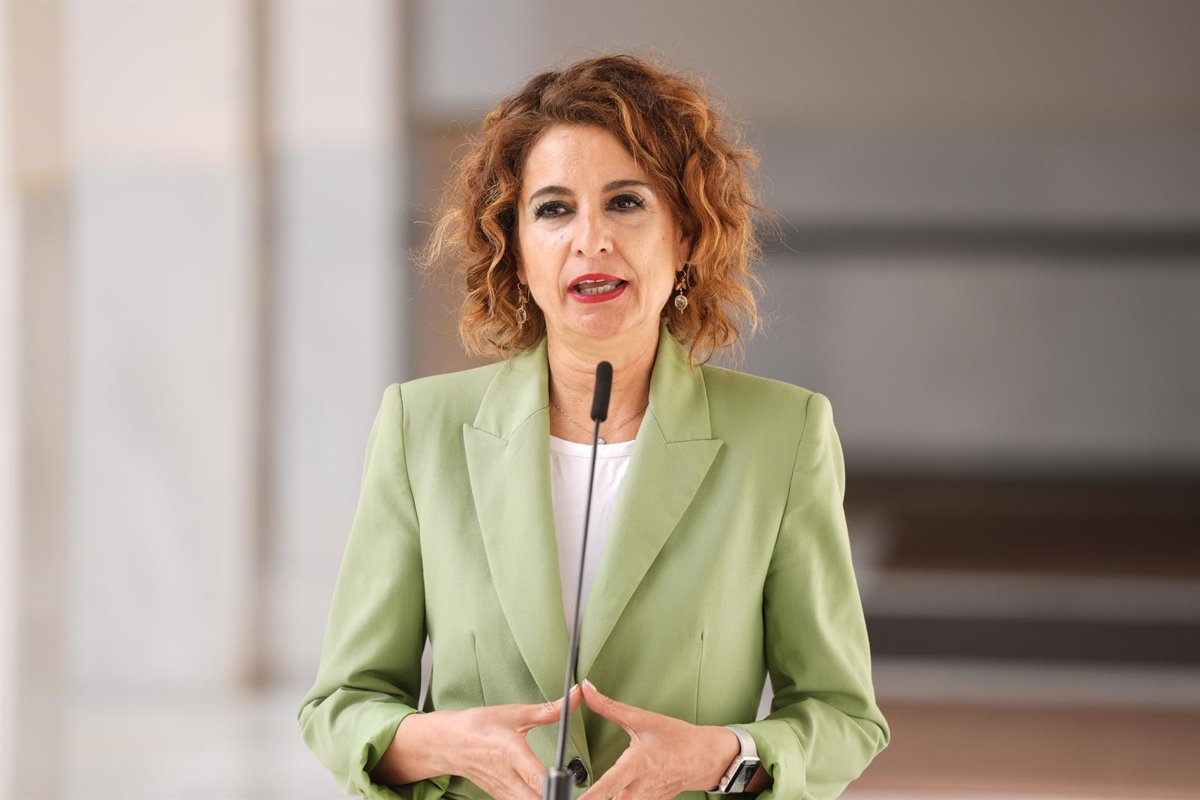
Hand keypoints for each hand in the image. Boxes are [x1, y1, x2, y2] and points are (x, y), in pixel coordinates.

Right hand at [449, 684, 582, 799]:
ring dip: (546, 797)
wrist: (450, 743)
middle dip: (555, 795)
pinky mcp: (501, 797)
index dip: (555, 783)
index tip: (568, 779)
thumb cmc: (479, 726)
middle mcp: (507, 776)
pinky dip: (535, 799)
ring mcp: (503, 791)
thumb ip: (548, 710)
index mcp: (510, 752)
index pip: (536, 777)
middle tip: (569, 787)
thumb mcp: (514, 713)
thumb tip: (575, 696)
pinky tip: (544, 792)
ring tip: (560, 789)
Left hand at [579, 679, 739, 798]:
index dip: (590, 796)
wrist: (705, 757)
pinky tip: (607, 796)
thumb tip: (587, 690)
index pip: (608, 786)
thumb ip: (609, 707)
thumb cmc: (677, 738)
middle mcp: (641, 787)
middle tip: (570, 797)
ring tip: (585, 797)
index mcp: (638, 764)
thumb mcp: (642, 719)